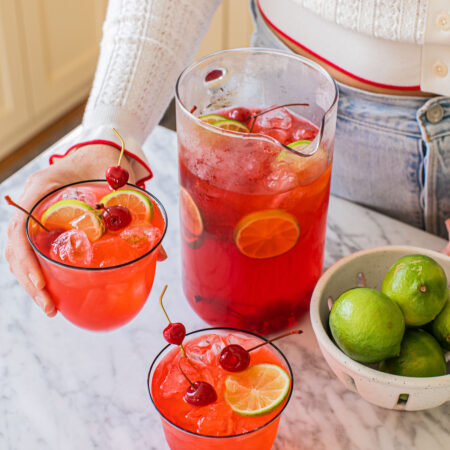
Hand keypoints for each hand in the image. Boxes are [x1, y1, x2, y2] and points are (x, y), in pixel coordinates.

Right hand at [5, 145, 134, 315]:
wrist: (102, 148)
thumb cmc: (109, 161)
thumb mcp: (123, 185)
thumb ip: (140, 214)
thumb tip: (162, 256)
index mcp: (44, 187)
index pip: (20, 226)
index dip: (26, 258)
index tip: (42, 284)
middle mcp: (33, 199)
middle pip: (16, 245)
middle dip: (28, 279)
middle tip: (50, 307)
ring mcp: (35, 210)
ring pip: (20, 249)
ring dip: (31, 279)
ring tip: (51, 306)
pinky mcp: (44, 220)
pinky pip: (33, 246)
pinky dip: (39, 268)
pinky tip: (54, 289)